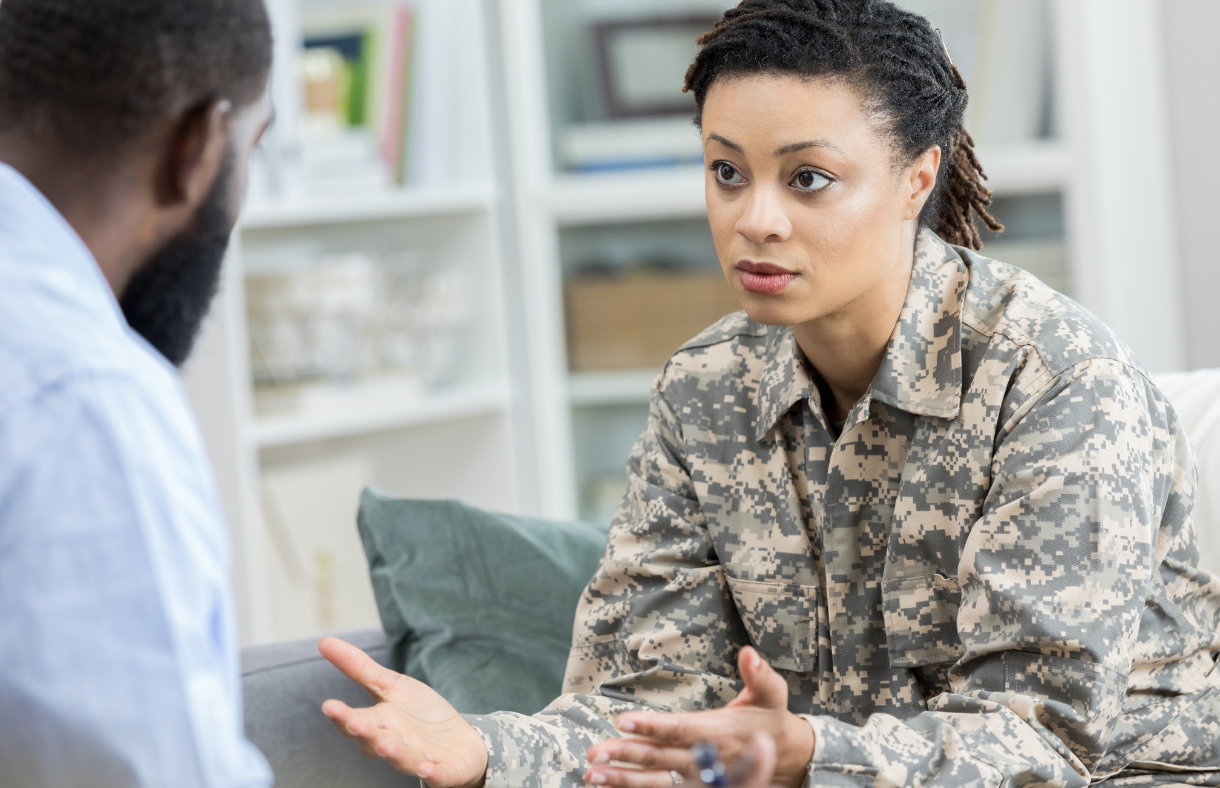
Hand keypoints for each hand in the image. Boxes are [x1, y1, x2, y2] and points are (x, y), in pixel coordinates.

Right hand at [318, 637, 488, 787]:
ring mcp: (418, 759)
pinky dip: (432, 774)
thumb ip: (359, 668)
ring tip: (386, 747)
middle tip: (355, 724)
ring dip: (394, 754)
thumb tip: (323, 641)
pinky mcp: (443, 771)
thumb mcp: (390, 686)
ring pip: (403, 759)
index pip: (355, 721)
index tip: (329, 706)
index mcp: (379, 723)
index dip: (342, 715)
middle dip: (365, 733)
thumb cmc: (419, 714)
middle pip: (375, 741)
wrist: (459, 740)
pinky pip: (437, 775)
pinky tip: (428, 770)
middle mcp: (394, 744)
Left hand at [584, 648, 813, 787]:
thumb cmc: (769, 719)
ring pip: (656, 782)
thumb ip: (759, 674)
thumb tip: (748, 652)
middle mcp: (706, 760)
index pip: (680, 729)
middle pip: (661, 758)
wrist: (785, 757)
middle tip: (595, 753)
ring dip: (623, 780)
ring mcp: (699, 779)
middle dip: (626, 755)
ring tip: (592, 775)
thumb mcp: (772, 695)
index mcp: (720, 733)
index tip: (624, 721)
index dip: (652, 727)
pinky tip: (607, 787)